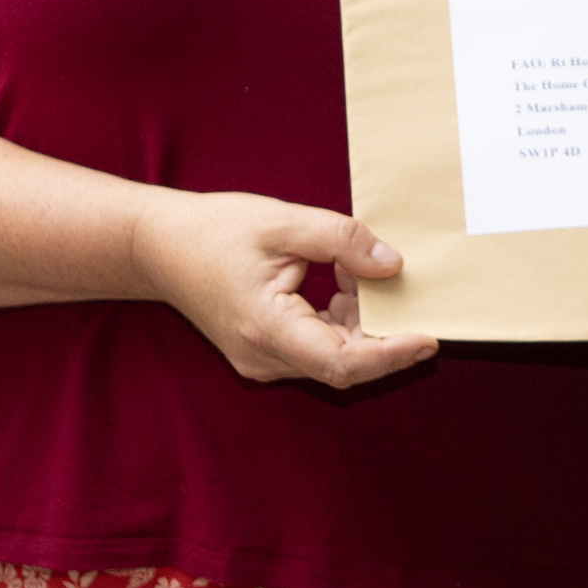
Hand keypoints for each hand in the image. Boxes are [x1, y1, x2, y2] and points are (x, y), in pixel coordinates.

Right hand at [127, 192, 437, 388]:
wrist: (157, 247)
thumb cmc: (213, 231)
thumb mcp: (282, 222)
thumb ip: (341, 240)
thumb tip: (392, 266)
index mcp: (267, 328)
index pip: (343, 362)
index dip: (391, 355)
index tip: (430, 338)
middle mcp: (265, 357)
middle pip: (344, 364)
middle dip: (383, 331)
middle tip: (410, 291)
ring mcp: (263, 360)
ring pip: (333, 357)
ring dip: (362, 323)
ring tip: (364, 274)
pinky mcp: (265, 352)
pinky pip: (317, 348)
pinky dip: (341, 321)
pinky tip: (345, 285)